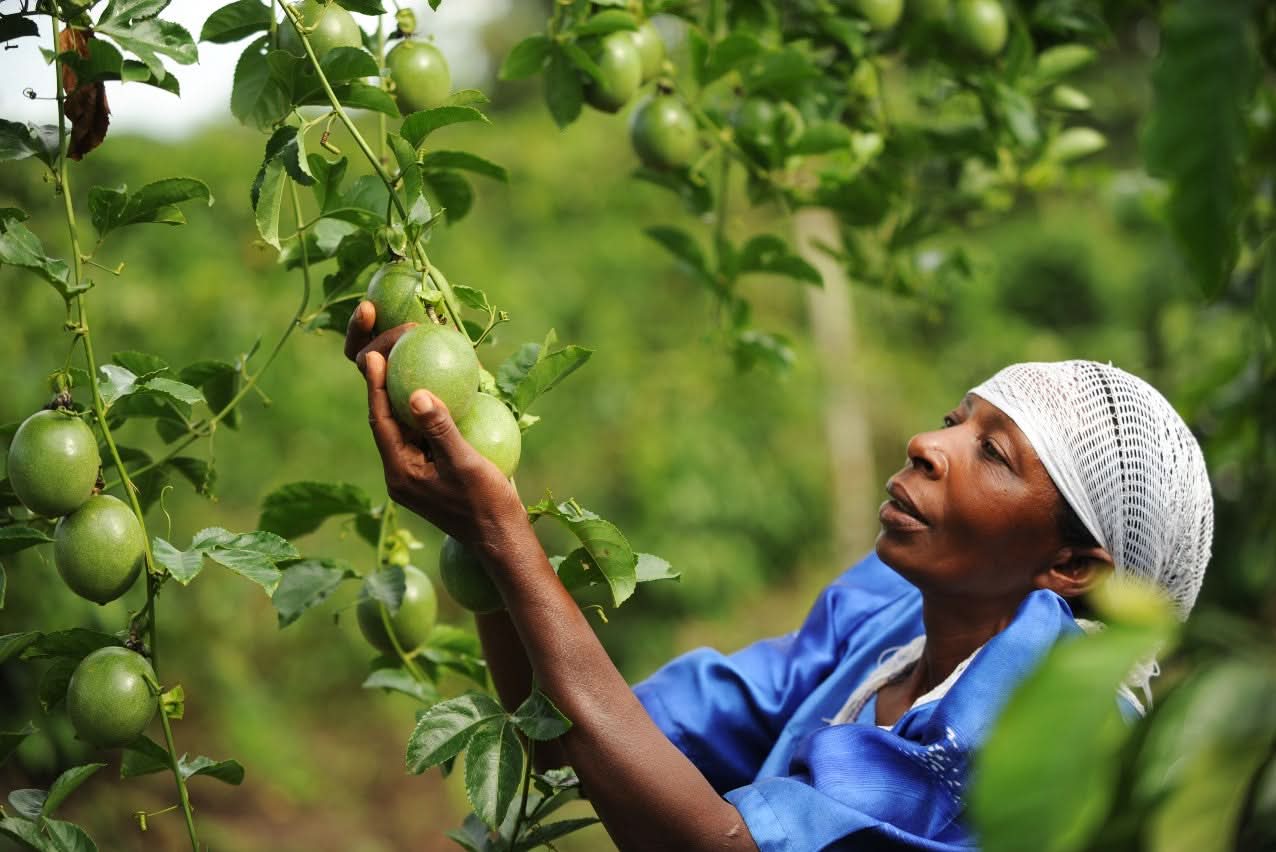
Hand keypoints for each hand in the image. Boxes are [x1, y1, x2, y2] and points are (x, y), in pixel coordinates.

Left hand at [346, 301, 526, 550]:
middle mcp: (400, 472)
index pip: (381, 421)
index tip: (375, 354)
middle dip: (384, 384)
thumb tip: (417, 394)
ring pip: (402, 426)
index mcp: (400, 472)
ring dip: (403, 394)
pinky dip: (424, 410)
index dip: (375, 385)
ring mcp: (414, 473)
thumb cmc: (487, 504)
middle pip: (385, 419)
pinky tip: (436, 387)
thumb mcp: (466, 464)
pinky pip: (420, 434)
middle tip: (389, 349)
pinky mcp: (429, 472)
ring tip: (407, 360)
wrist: (501, 539)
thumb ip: (440, 429)